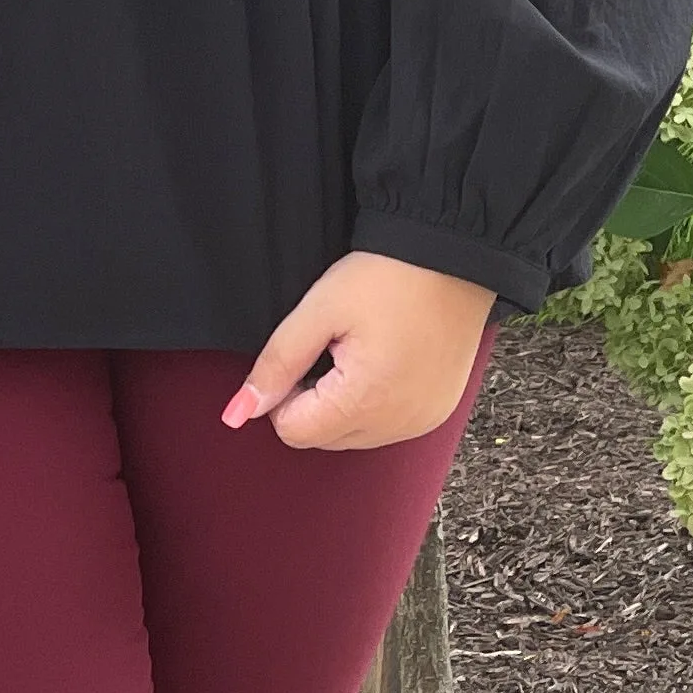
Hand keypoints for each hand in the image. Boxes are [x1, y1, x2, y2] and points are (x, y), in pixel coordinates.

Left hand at [223, 251, 495, 451]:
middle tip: (334, 347)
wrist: (455, 254)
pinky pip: (387, 427)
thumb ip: (276, 364)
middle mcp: (398, 423)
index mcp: (366, 401)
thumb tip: (237, 413)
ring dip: (344, 405)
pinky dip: (375, 404)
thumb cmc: (388, 275)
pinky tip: (384, 362)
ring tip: (362, 351)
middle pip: (323, 439)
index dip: (285, 392)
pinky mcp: (438, 412)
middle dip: (315, 401)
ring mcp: (423, 421)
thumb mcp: (319, 311)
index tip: (307, 351)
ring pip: (354, 436)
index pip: (294, 431)